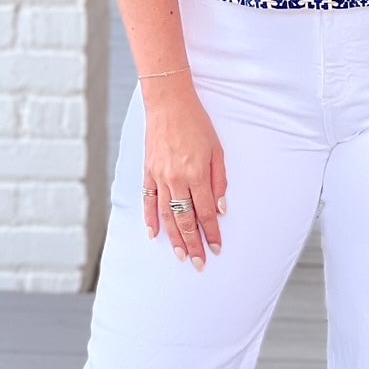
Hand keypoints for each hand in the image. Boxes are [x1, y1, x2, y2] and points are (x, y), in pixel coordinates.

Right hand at [140, 75, 226, 268]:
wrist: (169, 104)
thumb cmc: (197, 125)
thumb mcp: (217, 150)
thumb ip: (219, 181)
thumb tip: (220, 210)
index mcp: (196, 174)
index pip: (206, 212)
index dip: (212, 233)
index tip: (217, 249)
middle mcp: (176, 179)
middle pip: (185, 220)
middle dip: (193, 244)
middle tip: (198, 264)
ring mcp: (160, 177)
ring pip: (166, 215)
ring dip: (173, 238)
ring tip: (180, 256)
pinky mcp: (148, 172)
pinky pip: (148, 201)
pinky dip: (150, 219)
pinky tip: (154, 234)